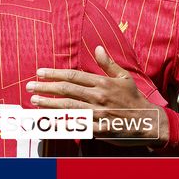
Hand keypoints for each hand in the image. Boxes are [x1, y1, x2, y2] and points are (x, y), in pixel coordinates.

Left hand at [26, 46, 167, 145]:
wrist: (149, 122)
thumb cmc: (135, 99)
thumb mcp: (124, 77)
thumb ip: (108, 63)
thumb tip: (97, 48)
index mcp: (102, 82)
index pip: (73, 76)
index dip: (54, 73)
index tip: (40, 72)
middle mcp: (98, 96)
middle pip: (66, 90)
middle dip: (45, 87)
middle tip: (30, 87)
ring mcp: (98, 114)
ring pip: (68, 106)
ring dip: (49, 104)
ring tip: (35, 101)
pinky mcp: (98, 130)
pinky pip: (76, 126)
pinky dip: (61, 124)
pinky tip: (48, 122)